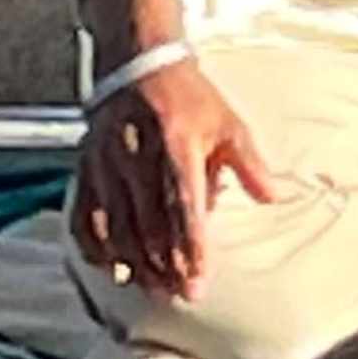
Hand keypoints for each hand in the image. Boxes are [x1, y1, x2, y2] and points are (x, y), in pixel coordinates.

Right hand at [73, 52, 279, 299]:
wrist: (137, 63)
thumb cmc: (190, 99)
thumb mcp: (229, 123)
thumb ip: (250, 164)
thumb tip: (273, 198)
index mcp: (176, 144)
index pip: (183, 207)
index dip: (190, 248)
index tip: (199, 281)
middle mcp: (136, 156)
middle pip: (149, 225)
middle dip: (165, 266)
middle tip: (180, 295)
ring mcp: (106, 164)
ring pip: (116, 226)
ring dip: (135, 263)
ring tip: (153, 290)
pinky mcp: (86, 168)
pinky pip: (83, 215)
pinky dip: (96, 246)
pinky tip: (111, 268)